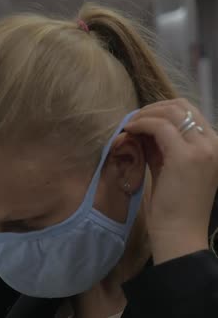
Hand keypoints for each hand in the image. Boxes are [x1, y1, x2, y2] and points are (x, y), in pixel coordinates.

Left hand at [125, 99, 217, 263]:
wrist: (179, 232)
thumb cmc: (173, 205)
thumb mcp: (169, 167)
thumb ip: (161, 145)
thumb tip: (145, 125)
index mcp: (214, 145)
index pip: (189, 112)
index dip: (162, 111)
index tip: (141, 119)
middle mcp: (214, 143)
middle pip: (182, 106)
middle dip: (153, 108)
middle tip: (133, 120)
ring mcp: (203, 148)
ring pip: (171, 112)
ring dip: (145, 114)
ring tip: (129, 125)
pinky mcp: (186, 156)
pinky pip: (160, 126)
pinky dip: (142, 124)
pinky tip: (129, 131)